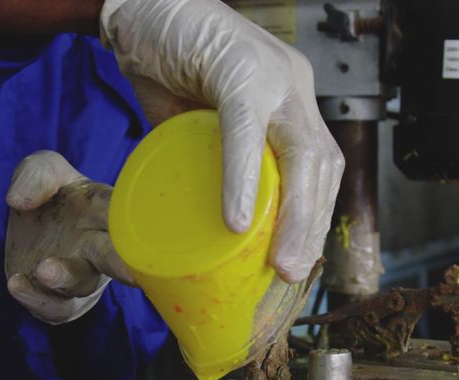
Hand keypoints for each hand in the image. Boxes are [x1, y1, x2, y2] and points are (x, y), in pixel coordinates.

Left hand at [4, 151, 133, 324]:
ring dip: (65, 277)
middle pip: (115, 258)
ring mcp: (83, 276)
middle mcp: (100, 246)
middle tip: (131, 275)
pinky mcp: (62, 301)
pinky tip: (16, 284)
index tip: (138, 226)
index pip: (119, 213)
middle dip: (123, 266)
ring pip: (82, 284)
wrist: (33, 233)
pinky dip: (37, 299)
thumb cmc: (53, 197)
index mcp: (104, 211)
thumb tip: (19, 201)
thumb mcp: (42, 169)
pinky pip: (56, 308)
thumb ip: (36, 175)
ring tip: (44, 270)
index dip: (129, 221)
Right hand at [101, 0, 343, 282]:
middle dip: (312, 226)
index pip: (321, 166)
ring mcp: (271, 73)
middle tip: (292, 273)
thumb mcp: (196, 125)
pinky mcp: (237, 67)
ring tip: (278, 260)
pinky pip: (246, 130)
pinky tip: (236, 218)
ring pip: (302, 151)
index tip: (300, 262)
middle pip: (323, 164)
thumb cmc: (164, 63)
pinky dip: (242, 179)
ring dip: (294, 215)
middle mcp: (292, 85)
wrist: (134, 5)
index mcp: (290, 100)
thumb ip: (213, 162)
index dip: (315, 217)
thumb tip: (210, 223)